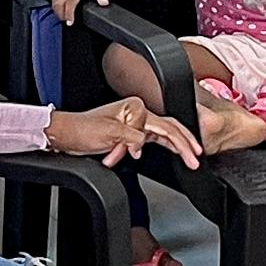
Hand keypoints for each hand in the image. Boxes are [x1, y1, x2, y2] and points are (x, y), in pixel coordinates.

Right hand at [47, 0, 118, 23]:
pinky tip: (62, 10)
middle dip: (61, 15)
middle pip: (57, 4)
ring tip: (65, 17)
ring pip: (54, 3)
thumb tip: (104, 2)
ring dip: (58, 12)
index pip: (69, 2)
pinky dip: (56, 7)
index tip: (69, 23)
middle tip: (68, 21)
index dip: (68, 14)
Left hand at [47, 97, 202, 169]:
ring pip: (165, 133)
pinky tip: (176, 153)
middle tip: (196, 157)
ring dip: (177, 147)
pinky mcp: (133, 134)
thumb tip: (142, 145)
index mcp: (134, 108)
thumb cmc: (83, 130)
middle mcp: (138, 113)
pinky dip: (164, 147)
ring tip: (192, 157)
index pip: (156, 124)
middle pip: (170, 127)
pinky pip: (155, 139)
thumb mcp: (108, 133)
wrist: (69, 135)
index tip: (133, 154)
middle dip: (185, 142)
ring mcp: (137, 124)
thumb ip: (130, 138)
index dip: (146, 142)